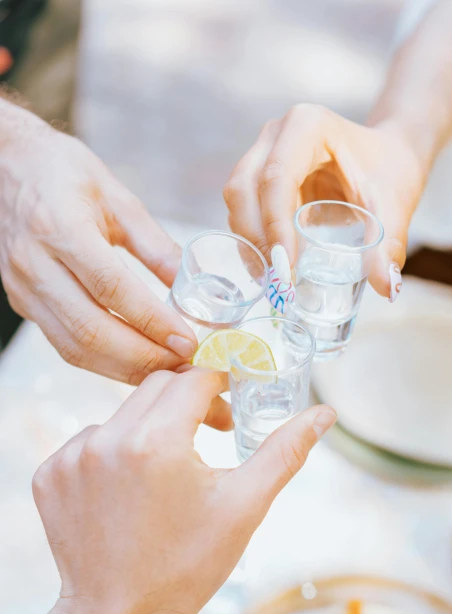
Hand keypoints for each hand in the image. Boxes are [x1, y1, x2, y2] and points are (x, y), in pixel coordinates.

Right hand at [0, 99, 196, 383]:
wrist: (5, 167)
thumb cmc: (62, 173)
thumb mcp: (117, 198)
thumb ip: (155, 245)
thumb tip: (194, 284)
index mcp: (60, 227)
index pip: (111, 287)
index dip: (152, 320)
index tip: (188, 340)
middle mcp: (35, 264)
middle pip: (91, 329)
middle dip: (144, 356)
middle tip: (184, 364)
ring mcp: (23, 289)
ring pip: (75, 348)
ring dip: (125, 369)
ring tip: (166, 370)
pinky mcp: (23, 305)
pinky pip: (64, 346)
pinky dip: (103, 363)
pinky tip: (134, 364)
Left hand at [32, 369, 335, 613]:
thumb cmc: (186, 567)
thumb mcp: (244, 507)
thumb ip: (284, 451)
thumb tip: (324, 414)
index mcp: (157, 442)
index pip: (195, 377)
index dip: (221, 382)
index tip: (233, 398)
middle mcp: (106, 440)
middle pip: (158, 386)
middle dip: (189, 400)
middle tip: (213, 431)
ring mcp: (71, 457)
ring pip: (124, 412)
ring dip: (152, 426)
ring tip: (170, 472)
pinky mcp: (49, 474)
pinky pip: (90, 439)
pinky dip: (115, 451)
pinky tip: (131, 489)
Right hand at [224, 104, 426, 298]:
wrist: (389, 155)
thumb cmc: (391, 170)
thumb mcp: (395, 205)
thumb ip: (388, 244)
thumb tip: (387, 287)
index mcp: (308, 126)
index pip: (277, 176)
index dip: (274, 224)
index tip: (286, 267)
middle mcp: (277, 134)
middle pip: (245, 187)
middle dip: (255, 238)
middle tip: (277, 281)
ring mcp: (264, 152)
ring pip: (237, 198)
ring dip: (248, 241)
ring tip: (272, 279)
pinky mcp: (260, 174)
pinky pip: (244, 208)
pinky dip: (252, 239)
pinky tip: (270, 267)